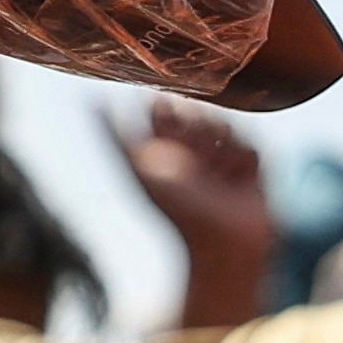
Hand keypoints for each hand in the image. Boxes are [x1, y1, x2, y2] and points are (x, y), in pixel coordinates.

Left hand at [108, 93, 272, 328]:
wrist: (222, 244)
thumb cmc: (177, 210)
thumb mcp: (140, 167)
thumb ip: (115, 134)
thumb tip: (91, 98)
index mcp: (161, 148)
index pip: (162, 106)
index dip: (166, 110)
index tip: (166, 124)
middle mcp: (190, 151)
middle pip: (197, 110)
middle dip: (197, 129)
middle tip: (194, 158)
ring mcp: (221, 159)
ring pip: (226, 125)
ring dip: (221, 148)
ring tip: (217, 175)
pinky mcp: (250, 170)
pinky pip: (251, 145)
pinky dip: (243, 161)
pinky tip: (237, 181)